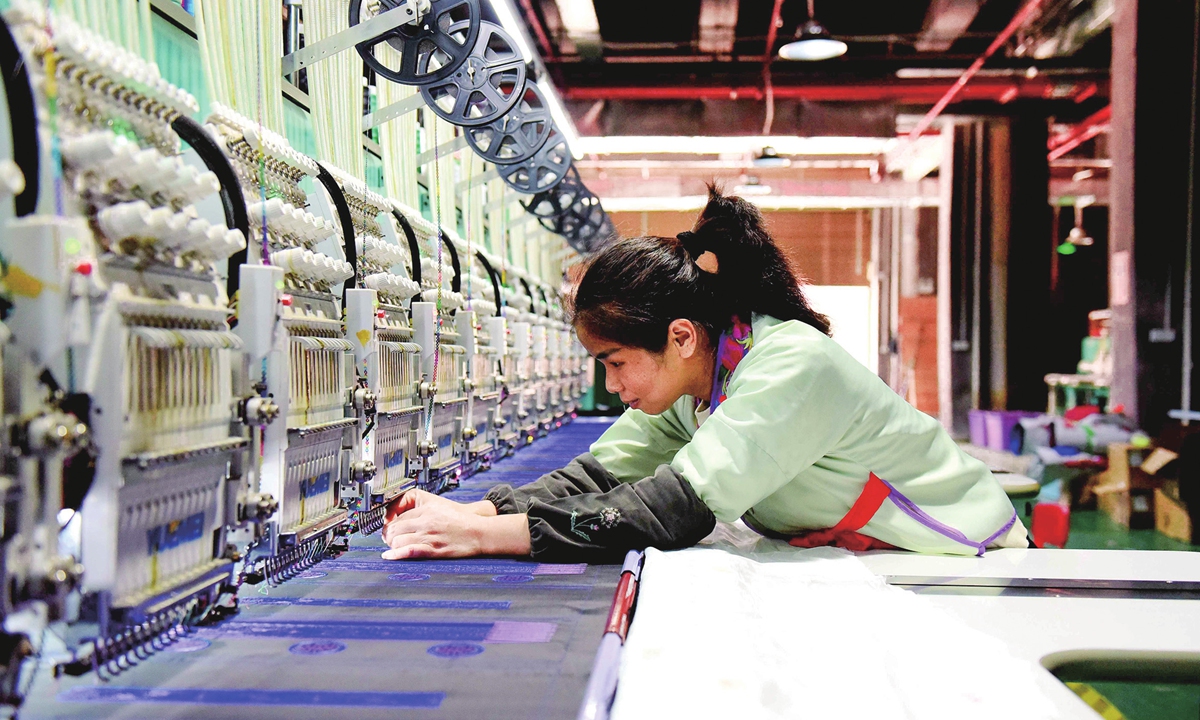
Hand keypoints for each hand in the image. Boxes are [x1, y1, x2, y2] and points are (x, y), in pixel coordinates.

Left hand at [381, 493, 530, 559]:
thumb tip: (401, 518)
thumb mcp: (440, 507)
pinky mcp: (434, 549)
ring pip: (398, 540)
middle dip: (389, 535)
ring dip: (392, 545)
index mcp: (427, 509)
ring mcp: (429, 536)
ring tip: (394, 548)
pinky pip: (409, 551)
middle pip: (395, 528)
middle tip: (389, 539)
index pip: (398, 516)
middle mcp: (426, 521)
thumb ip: (422, 509)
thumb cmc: (461, 520)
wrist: (479, 532)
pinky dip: (396, 555)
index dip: (390, 524)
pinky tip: (389, 556)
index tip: (389, 529)